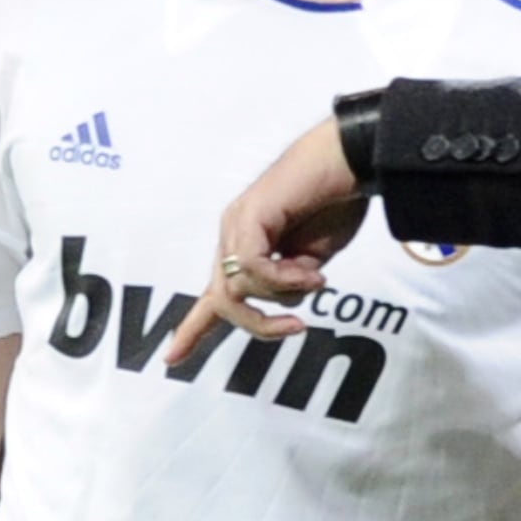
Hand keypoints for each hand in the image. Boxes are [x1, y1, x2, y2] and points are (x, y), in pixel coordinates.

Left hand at [167, 116, 371, 363]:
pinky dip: (285, 279)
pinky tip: (313, 273)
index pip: (213, 295)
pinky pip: (253, 268)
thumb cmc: (336, 204)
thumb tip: (281, 301)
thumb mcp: (311, 261)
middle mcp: (233, 235)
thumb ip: (290, 283)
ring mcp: (237, 225)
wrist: (349, 160)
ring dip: (284, 293)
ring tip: (317, 276)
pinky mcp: (248, 217)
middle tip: (297, 327)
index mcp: (246, 246)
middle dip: (258, 325)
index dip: (193, 330)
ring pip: (239, 288)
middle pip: (223, 301)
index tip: (170, 360)